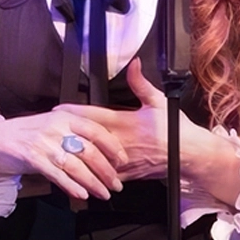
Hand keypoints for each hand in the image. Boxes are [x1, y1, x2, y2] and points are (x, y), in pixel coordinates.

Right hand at [0, 111, 124, 201]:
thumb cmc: (29, 134)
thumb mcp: (54, 125)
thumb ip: (76, 133)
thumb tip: (103, 150)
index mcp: (66, 116)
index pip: (97, 130)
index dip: (113, 146)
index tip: (123, 160)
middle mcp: (57, 127)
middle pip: (90, 151)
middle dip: (107, 170)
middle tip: (117, 184)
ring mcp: (45, 143)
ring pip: (76, 165)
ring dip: (93, 182)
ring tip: (104, 193)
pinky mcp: (33, 157)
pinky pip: (58, 175)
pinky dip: (72, 186)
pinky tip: (82, 195)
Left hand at [52, 59, 179, 181]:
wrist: (189, 156)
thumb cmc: (176, 130)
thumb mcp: (159, 102)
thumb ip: (141, 83)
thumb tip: (133, 64)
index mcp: (126, 122)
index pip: (93, 116)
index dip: (72, 112)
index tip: (57, 110)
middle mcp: (120, 142)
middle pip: (86, 137)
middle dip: (66, 133)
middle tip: (49, 130)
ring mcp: (122, 160)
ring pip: (92, 158)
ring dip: (74, 154)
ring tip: (56, 150)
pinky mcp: (126, 174)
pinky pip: (103, 175)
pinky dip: (89, 173)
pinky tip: (76, 171)